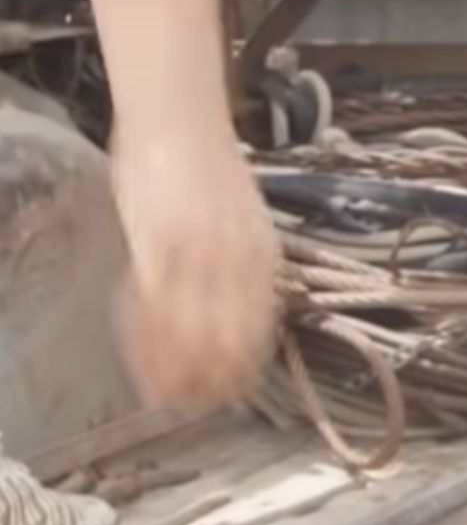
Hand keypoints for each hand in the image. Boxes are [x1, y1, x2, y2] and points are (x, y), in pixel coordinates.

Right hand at [110, 123, 280, 408]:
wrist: (180, 120)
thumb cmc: (209, 168)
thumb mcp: (245, 222)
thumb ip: (244, 265)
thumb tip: (240, 311)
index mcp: (266, 255)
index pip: (261, 329)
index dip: (245, 368)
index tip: (231, 392)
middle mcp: (240, 261)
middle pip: (230, 342)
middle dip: (213, 380)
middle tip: (193, 404)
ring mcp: (199, 257)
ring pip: (190, 336)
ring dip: (176, 372)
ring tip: (164, 397)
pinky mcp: (159, 249)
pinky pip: (153, 312)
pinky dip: (147, 342)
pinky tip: (141, 360)